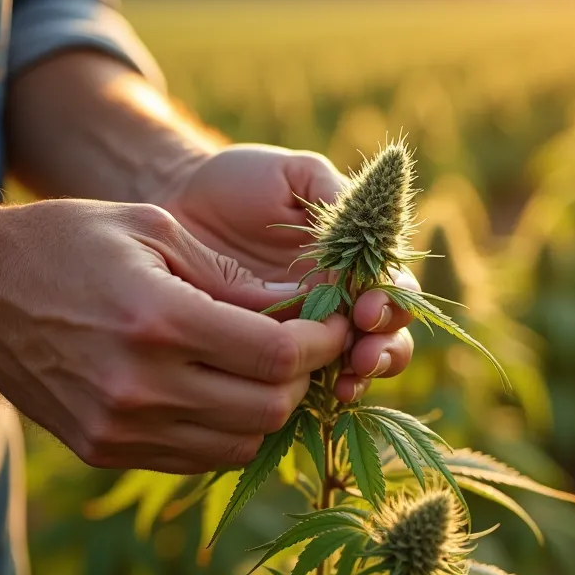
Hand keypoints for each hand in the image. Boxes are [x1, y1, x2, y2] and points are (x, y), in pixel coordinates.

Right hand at [0, 200, 349, 473]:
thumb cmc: (68, 241)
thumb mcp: (156, 230)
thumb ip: (233, 279)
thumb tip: (303, 309)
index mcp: (157, 319)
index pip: (278, 355)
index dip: (322, 342)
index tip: (332, 323)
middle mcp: (140, 385)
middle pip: (269, 409)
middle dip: (304, 378)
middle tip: (307, 346)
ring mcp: (120, 426)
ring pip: (240, 443)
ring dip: (268, 408)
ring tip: (267, 368)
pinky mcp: (105, 449)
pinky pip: (198, 457)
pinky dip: (227, 429)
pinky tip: (223, 389)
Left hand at [160, 144, 416, 403]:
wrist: (179, 205)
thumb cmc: (241, 183)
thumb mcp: (294, 176)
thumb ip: (335, 197)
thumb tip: (371, 236)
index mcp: (357, 259)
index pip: (395, 289)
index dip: (391, 303)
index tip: (367, 308)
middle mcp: (343, 301)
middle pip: (386, 337)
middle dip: (384, 351)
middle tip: (364, 356)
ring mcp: (310, 333)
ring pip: (353, 368)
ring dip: (357, 379)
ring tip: (345, 384)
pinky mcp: (271, 357)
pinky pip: (303, 384)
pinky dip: (313, 394)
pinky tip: (310, 399)